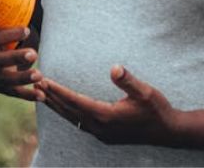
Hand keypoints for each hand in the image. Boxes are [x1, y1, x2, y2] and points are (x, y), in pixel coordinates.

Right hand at [0, 18, 42, 101]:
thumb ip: (10, 5)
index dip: (7, 35)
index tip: (26, 29)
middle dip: (14, 59)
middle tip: (34, 54)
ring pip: (3, 80)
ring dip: (22, 78)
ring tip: (40, 74)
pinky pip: (11, 92)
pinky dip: (26, 94)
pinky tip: (41, 95)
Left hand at [37, 65, 178, 146]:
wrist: (168, 132)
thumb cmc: (157, 109)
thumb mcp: (145, 92)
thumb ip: (128, 81)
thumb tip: (114, 68)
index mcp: (106, 116)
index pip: (75, 101)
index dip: (58, 90)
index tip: (44, 80)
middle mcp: (100, 128)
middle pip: (69, 111)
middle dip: (51, 97)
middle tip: (35, 83)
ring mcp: (102, 134)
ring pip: (72, 119)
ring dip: (57, 106)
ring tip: (42, 94)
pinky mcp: (105, 135)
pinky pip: (80, 123)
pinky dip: (68, 114)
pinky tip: (63, 107)